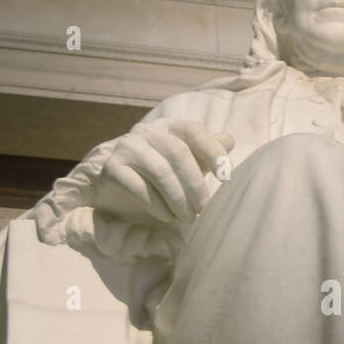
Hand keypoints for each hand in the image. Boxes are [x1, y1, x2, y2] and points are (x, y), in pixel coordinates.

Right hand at [95, 121, 234, 226]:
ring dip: (178, 198)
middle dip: (196, 184)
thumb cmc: (159, 176)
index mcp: (168, 126)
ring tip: (188, 217)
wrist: (117, 188)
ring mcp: (127, 147)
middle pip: (179, 153)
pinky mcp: (112, 167)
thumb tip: (230, 140)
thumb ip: (206, 152)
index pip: (194, 131)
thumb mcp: (186, 163)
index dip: (213, 151)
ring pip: (161, 171)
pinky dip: (158, 206)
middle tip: (204, 209)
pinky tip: (167, 217)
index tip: (226, 177)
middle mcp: (146, 131)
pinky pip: (140, 187)